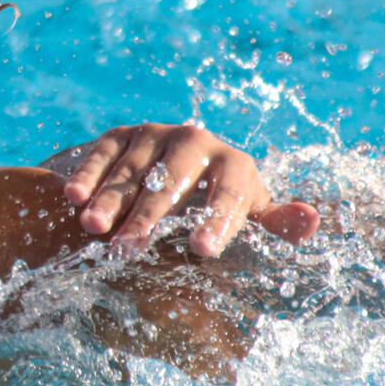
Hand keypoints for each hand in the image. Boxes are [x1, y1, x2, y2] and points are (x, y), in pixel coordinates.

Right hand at [57, 123, 319, 254]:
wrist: (180, 169)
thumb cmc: (220, 205)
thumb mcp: (251, 214)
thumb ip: (277, 224)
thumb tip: (313, 221)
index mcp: (235, 166)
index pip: (227, 194)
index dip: (216, 221)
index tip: (203, 250)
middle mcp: (196, 141)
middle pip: (172, 182)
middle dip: (149, 217)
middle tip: (129, 251)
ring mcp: (156, 134)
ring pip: (133, 169)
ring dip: (110, 199)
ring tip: (92, 229)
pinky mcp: (122, 134)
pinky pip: (103, 153)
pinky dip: (87, 175)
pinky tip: (71, 197)